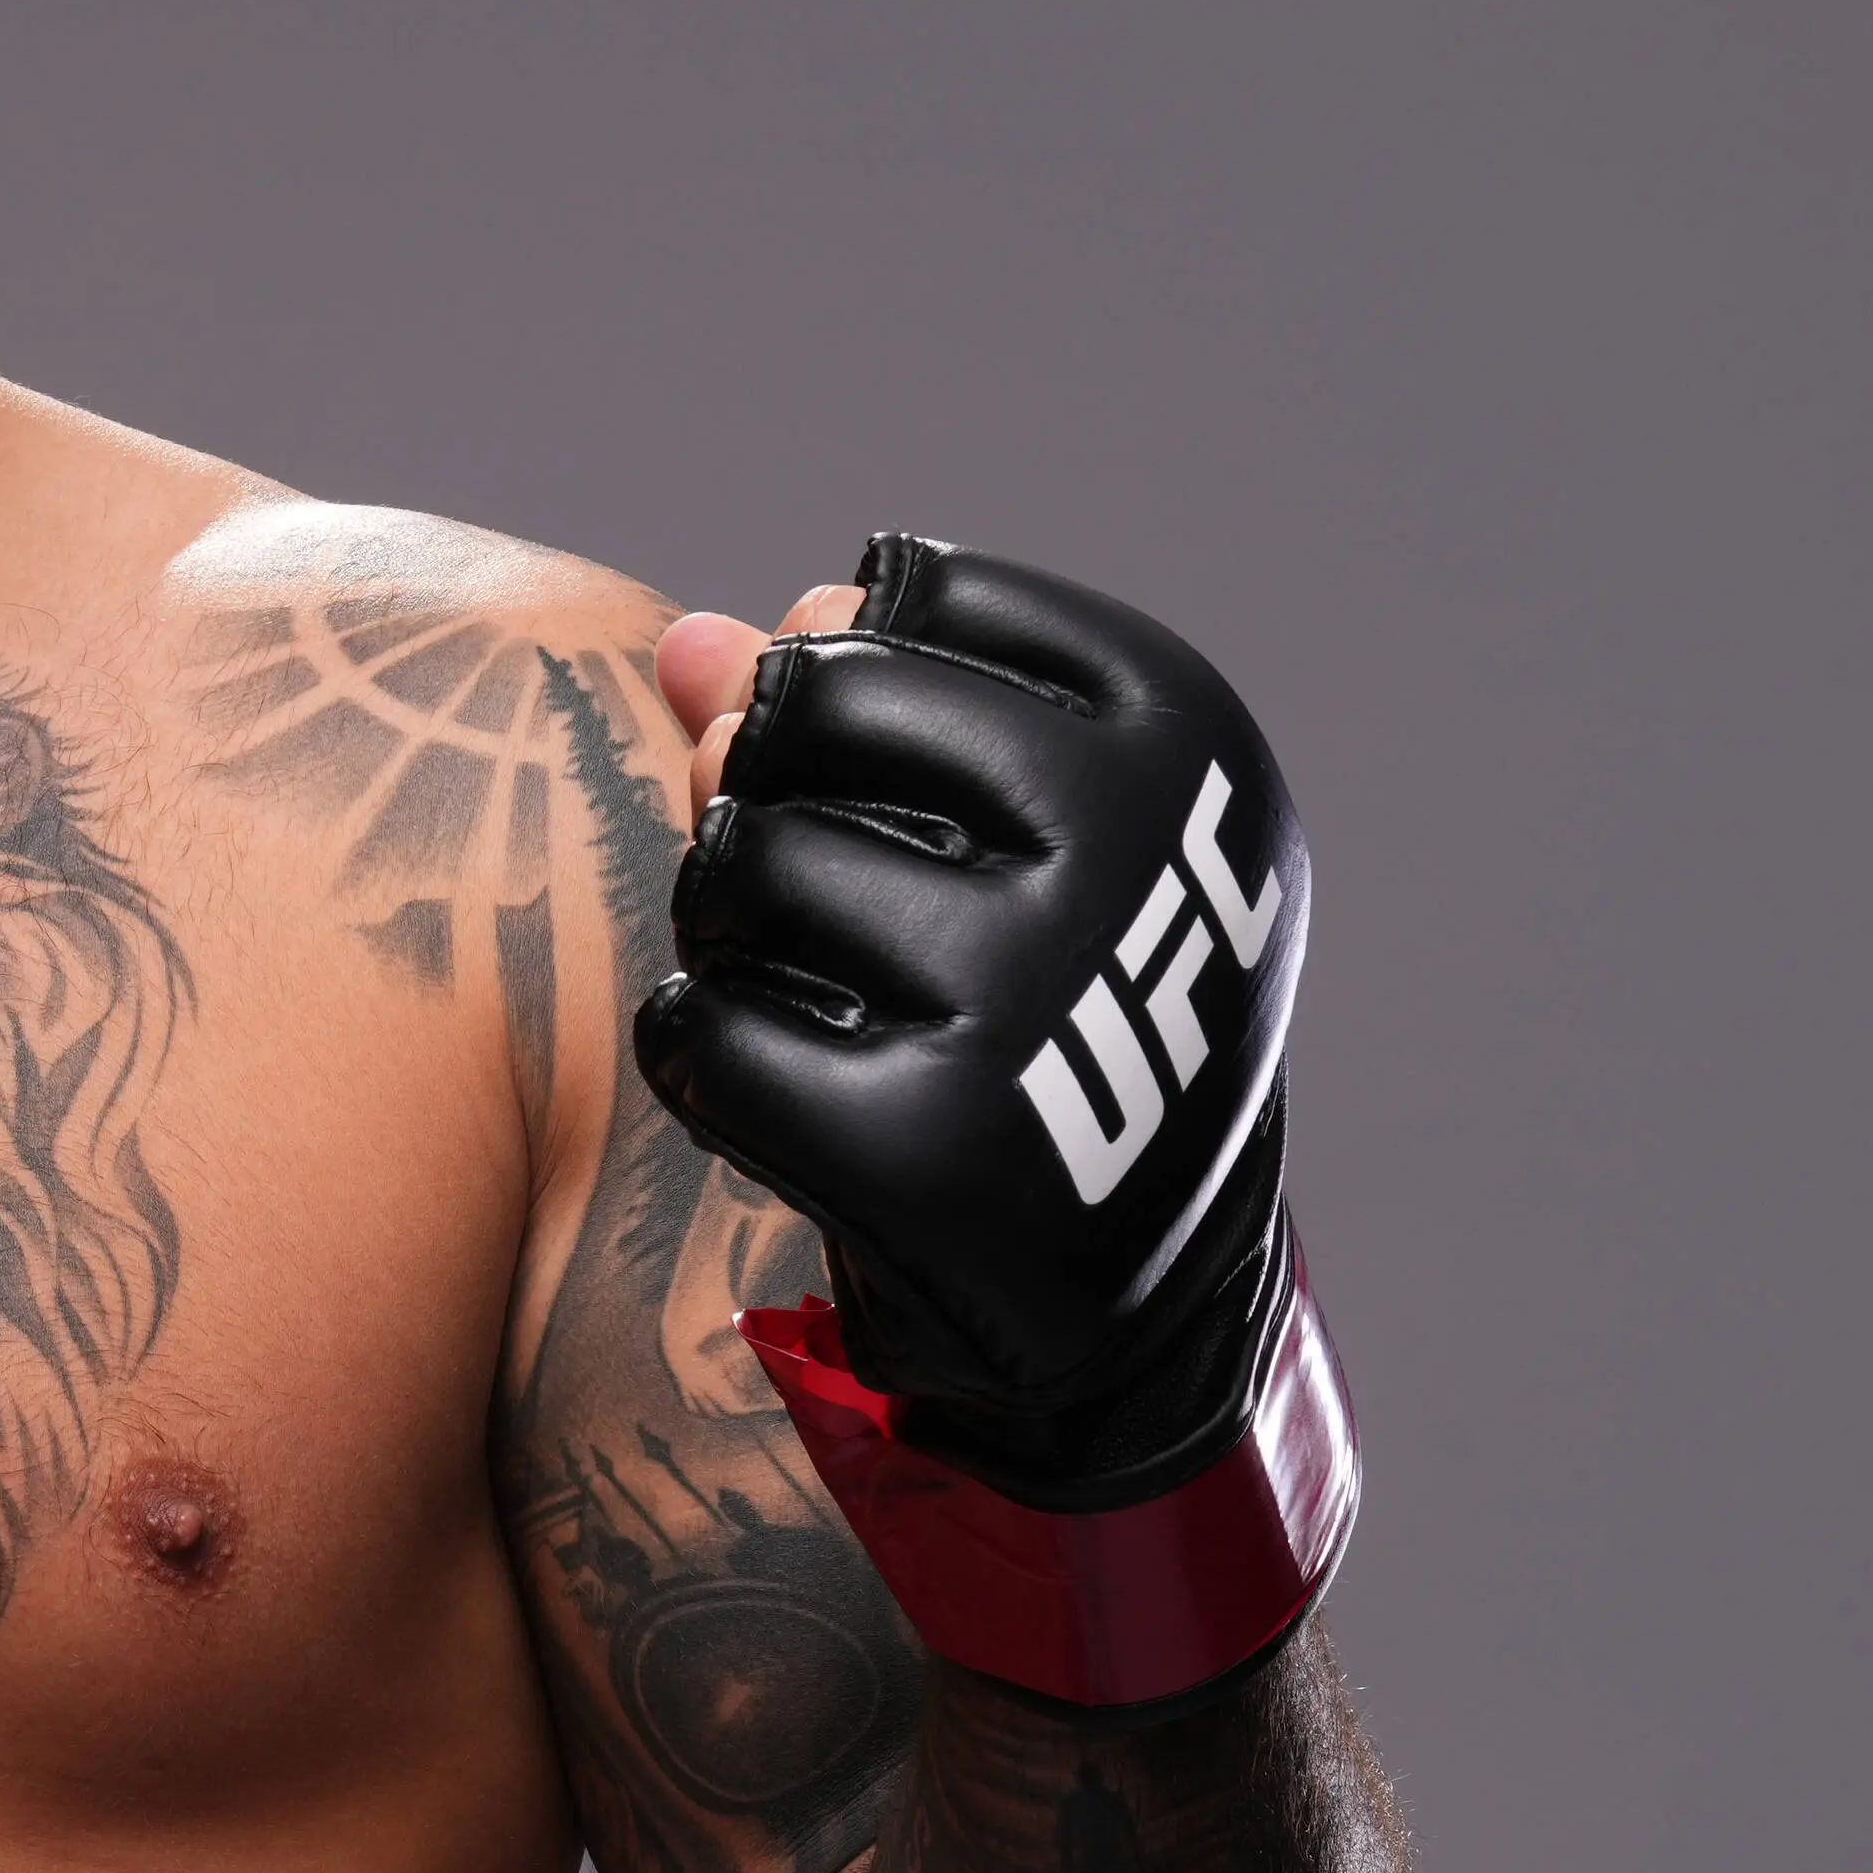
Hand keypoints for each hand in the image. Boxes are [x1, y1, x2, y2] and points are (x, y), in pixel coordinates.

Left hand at [631, 536, 1310, 1501]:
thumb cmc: (1044, 994)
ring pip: (740, 862)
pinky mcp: (931, 1152)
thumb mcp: (1006, 826)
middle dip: (761, 787)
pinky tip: (776, 1092)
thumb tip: (688, 644)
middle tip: (825, 893)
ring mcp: (1039, 998)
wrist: (1126, 1278)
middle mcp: (1133, 849)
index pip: (906, 595)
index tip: (915, 786)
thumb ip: (850, 704)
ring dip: (729, 928)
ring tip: (815, 993)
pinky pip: (700, 1030)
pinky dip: (701, 1055)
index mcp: (1184, 737)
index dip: (848, 684)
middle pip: (801, 706)